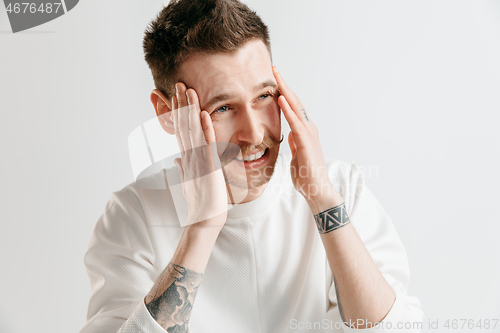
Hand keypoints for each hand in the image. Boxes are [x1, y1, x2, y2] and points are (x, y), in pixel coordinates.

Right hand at [172, 83, 227, 226]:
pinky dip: (205, 128)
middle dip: (181, 104)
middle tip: (179, 83)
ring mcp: (197, 159)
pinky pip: (206, 143)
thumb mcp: (190, 181)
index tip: (176, 96)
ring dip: (190, 109)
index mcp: (187, 158)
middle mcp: (189, 155)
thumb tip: (177, 160)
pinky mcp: (208, 166)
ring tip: (188, 90)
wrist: (205, 218)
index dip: (178, 112)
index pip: (181, 130)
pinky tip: (203, 114)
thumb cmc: (200, 201)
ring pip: (192, 129)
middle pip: (183, 125)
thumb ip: (183, 168)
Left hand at [272, 66, 342, 212]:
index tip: (274, 80)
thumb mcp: (296, 154)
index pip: (293, 107)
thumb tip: (289, 134)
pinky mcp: (306, 142)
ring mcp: (309, 134)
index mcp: (304, 131)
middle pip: (295, 101)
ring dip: (285, 91)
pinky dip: (288, 110)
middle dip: (284, 84)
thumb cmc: (306, 174)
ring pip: (296, 107)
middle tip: (274, 68)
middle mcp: (308, 128)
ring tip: (276, 76)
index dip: (284, 92)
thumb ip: (294, 142)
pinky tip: (280, 99)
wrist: (316, 189)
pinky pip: (295, 123)